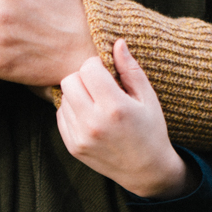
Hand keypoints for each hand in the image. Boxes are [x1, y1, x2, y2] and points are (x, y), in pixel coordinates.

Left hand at [57, 39, 198, 198]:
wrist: (146, 170)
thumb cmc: (151, 129)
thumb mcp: (148, 98)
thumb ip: (130, 69)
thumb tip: (117, 42)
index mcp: (115, 107)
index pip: (88, 68)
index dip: (98, 65)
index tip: (108, 73)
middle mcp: (93, 123)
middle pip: (69, 80)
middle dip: (83, 78)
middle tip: (99, 86)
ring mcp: (80, 137)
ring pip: (63, 97)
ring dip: (77, 95)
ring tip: (96, 103)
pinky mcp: (72, 146)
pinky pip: (60, 115)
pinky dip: (72, 111)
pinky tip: (90, 116)